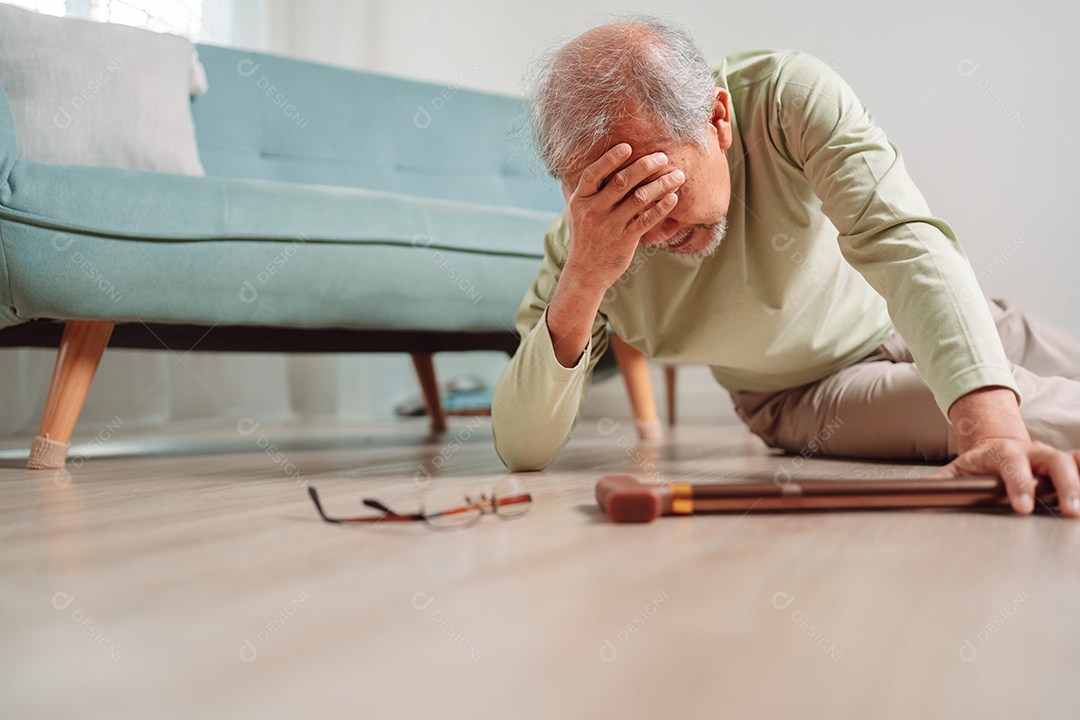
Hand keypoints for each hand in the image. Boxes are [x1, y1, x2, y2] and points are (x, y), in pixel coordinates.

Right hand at [560, 143, 684, 292]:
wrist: (585, 273)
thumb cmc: (584, 238)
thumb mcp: (574, 213)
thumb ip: (575, 190)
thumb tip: (567, 169)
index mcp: (581, 200)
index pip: (594, 173)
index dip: (610, 159)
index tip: (628, 147)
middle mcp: (594, 211)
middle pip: (621, 182)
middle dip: (645, 166)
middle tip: (663, 157)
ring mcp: (609, 226)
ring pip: (638, 199)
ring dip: (661, 185)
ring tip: (678, 176)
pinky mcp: (625, 240)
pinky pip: (646, 220)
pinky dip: (662, 208)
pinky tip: (674, 198)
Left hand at [928, 437, 1079, 516]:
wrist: (994, 446)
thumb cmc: (977, 465)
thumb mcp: (956, 471)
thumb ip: (940, 485)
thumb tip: (915, 500)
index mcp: (1001, 453)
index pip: (1011, 465)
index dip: (1018, 484)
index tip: (1023, 506)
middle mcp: (1030, 452)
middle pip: (1052, 461)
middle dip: (1064, 484)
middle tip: (1069, 509)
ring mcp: (1050, 457)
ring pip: (1072, 461)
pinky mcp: (1064, 464)